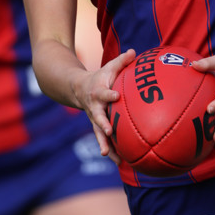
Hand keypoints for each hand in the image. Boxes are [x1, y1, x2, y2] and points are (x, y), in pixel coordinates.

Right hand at [74, 48, 135, 162]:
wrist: (78, 89)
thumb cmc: (100, 77)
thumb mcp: (109, 67)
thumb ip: (122, 61)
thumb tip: (135, 52)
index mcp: (98, 92)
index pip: (104, 92)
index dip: (109, 94)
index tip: (116, 96)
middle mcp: (94, 107)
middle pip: (97, 117)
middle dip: (102, 124)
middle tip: (108, 131)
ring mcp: (95, 119)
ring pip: (98, 133)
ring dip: (104, 144)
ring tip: (110, 157)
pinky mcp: (97, 127)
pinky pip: (103, 140)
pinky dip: (111, 151)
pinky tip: (119, 162)